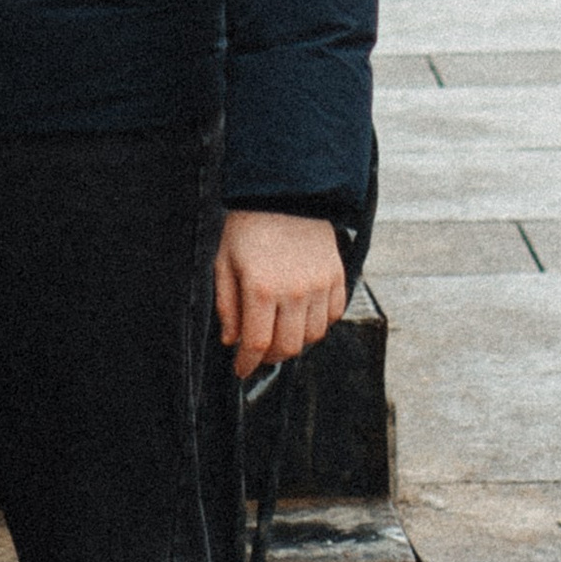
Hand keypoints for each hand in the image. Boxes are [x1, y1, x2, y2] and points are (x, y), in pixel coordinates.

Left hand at [214, 211, 345, 382]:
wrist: (285, 192)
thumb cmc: (248, 226)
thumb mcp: (224, 262)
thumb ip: (226, 305)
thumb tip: (232, 341)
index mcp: (262, 288)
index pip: (257, 343)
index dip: (247, 363)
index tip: (240, 369)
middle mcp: (295, 291)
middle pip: (288, 347)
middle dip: (270, 357)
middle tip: (258, 352)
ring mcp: (320, 285)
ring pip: (313, 336)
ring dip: (295, 342)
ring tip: (279, 333)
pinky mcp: (337, 277)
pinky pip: (334, 316)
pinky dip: (319, 324)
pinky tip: (302, 316)